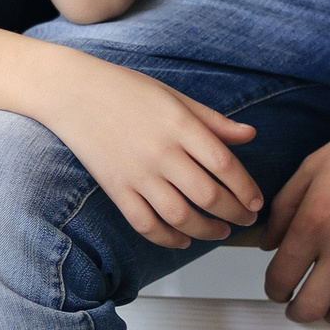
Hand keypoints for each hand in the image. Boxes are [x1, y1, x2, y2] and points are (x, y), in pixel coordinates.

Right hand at [43, 52, 260, 249]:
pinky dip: (168, 238)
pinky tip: (183, 239)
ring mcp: (136, 173)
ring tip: (220, 231)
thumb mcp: (175, 97)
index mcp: (180, 125)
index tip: (257, 202)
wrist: (73, 92)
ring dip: (207, 230)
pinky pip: (145, 224)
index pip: (225, 165)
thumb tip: (250, 135)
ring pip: (180, 216)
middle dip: (234, 213)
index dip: (246, 189)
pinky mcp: (115, 188)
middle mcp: (160, 152)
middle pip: (208, 195)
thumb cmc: (125, 90)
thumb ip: (213, 121)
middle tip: (246, 219)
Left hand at [262, 97, 329, 321]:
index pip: (281, 277)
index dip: (273, 288)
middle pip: (310, 307)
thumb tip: (268, 241)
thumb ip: (283, 208)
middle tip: (297, 303)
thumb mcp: (311, 168)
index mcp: (315, 222)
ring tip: (328, 300)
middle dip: (297, 310)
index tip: (277, 287)